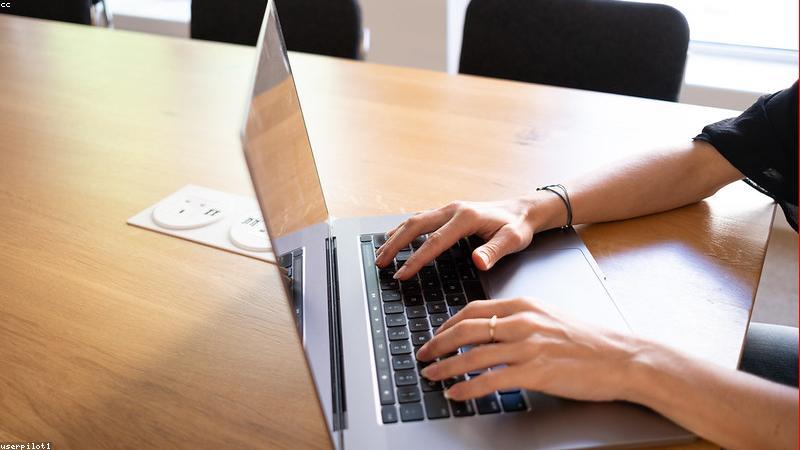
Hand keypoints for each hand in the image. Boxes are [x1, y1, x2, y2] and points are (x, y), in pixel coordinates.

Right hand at [375, 194, 563, 279]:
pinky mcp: (448, 211)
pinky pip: (420, 219)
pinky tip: (393, 237)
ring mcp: (449, 208)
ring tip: (380, 254)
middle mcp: (453, 209)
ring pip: (414, 221)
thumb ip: (494, 251)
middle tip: (379, 263)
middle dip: (395, 245)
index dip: (415, 259)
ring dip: (395, 237)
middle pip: (415, 226)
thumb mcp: (513, 240)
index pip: (434, 242)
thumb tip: (478, 262)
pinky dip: (404, 229)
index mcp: (466, 218)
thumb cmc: (518, 227)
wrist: (524, 209)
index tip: (401, 274)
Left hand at [414, 297, 642, 402]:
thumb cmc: (589, 341)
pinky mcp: (536, 372)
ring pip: (474, 356)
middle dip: (438, 343)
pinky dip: (468, 388)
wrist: (623, 357)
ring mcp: (528, 347)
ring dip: (446, 367)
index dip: (449, 324)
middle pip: (466, 330)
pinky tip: (457, 394)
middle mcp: (522, 322)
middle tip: (423, 354)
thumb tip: (491, 331)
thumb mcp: (550, 318)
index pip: (474, 310)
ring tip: (432, 376)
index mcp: (524, 305)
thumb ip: (520, 320)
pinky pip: (491, 381)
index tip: (436, 335)